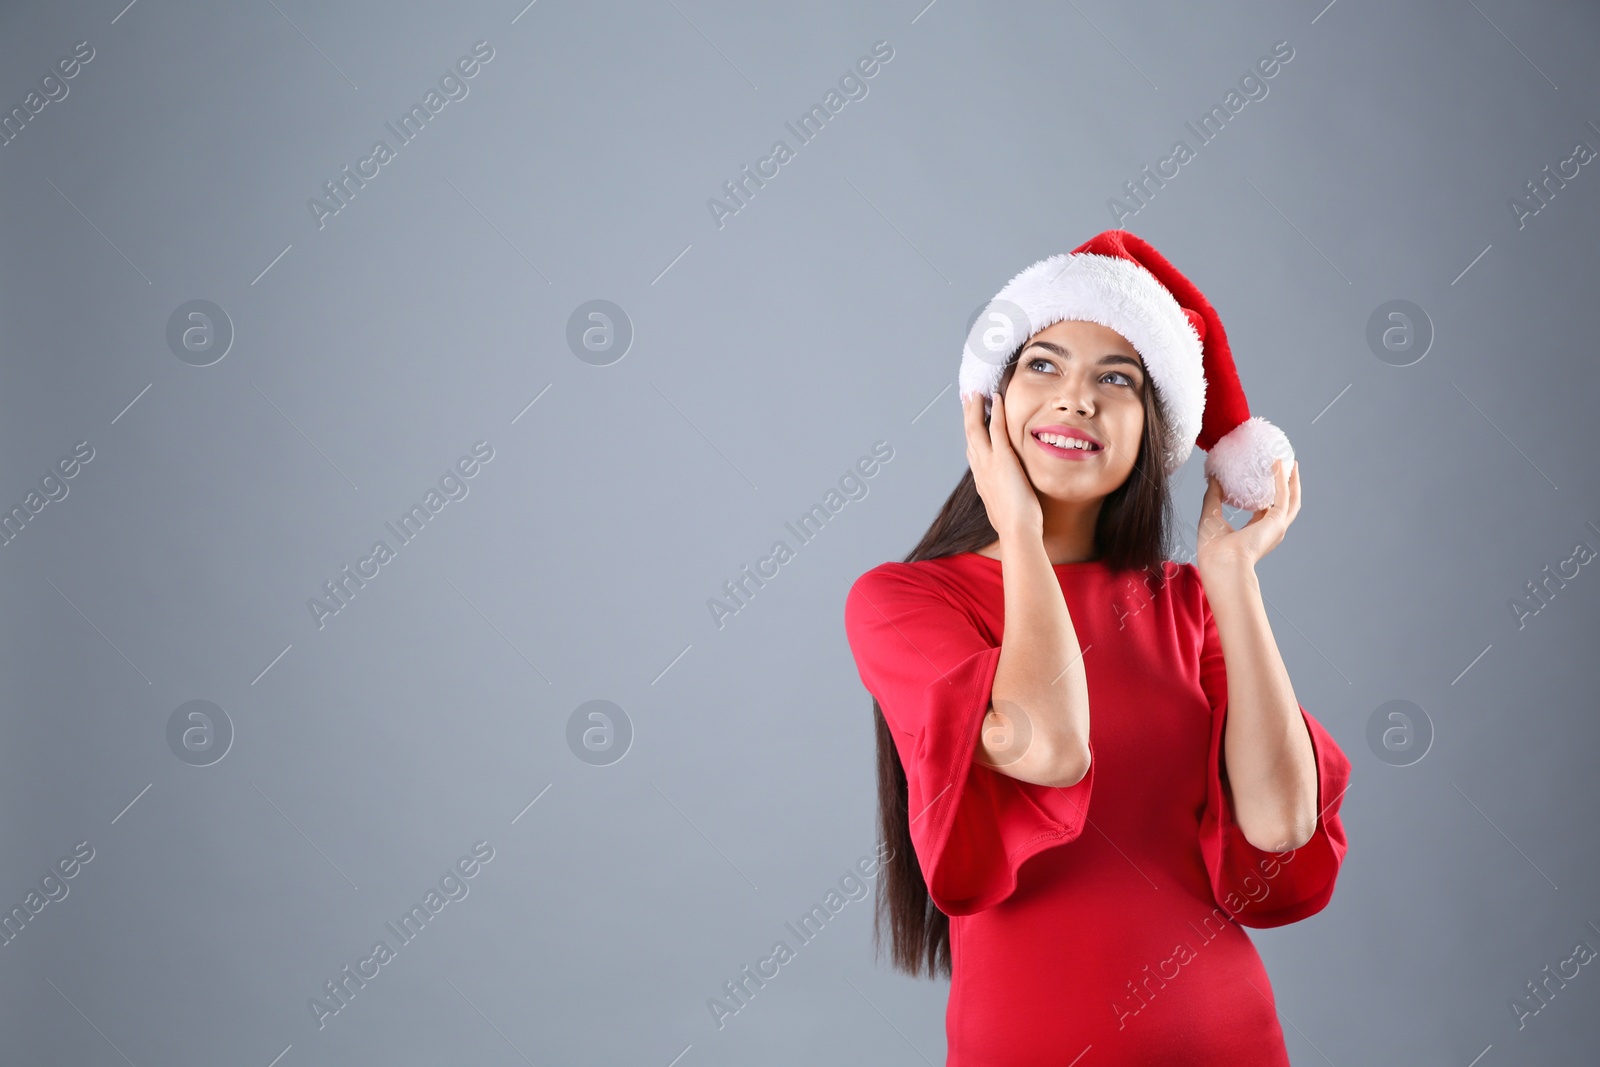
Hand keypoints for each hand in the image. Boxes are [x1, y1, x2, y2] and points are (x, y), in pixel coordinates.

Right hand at [963, 390, 1042, 538]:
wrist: (1016, 530)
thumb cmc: (1015, 525)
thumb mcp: (1003, 509)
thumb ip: (1003, 497)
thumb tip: (1007, 498)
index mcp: (980, 479)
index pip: (972, 450)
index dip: (971, 433)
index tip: (971, 422)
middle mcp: (980, 468)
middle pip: (968, 435)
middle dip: (967, 415)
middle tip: (967, 398)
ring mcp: (988, 462)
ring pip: (976, 427)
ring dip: (975, 407)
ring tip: (976, 392)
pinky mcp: (1002, 458)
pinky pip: (996, 428)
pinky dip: (995, 411)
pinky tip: (996, 398)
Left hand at [1196, 457, 1299, 578]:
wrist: (1220, 561)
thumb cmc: (1213, 546)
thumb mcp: (1211, 514)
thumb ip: (1213, 495)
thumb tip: (1213, 477)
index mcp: (1255, 533)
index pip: (1265, 511)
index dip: (1266, 494)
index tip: (1263, 478)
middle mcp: (1269, 531)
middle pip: (1285, 504)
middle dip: (1286, 486)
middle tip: (1284, 466)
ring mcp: (1276, 526)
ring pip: (1292, 499)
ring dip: (1291, 480)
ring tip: (1289, 462)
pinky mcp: (1277, 520)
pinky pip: (1284, 495)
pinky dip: (1282, 479)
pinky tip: (1277, 464)